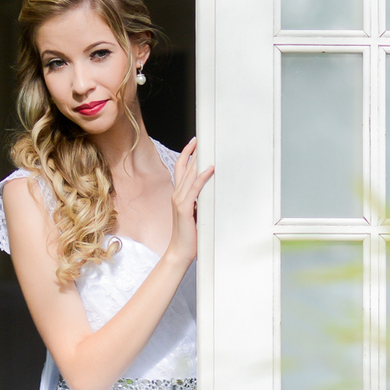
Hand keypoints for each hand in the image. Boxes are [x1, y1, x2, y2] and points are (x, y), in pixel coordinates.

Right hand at [167, 138, 213, 266]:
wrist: (179, 252)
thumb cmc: (188, 235)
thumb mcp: (195, 214)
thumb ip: (200, 202)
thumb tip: (212, 192)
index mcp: (179, 195)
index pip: (181, 169)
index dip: (187, 154)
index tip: (194, 143)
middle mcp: (177, 194)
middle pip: (184, 167)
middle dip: (193, 151)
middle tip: (202, 138)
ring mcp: (179, 200)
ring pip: (189, 174)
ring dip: (198, 160)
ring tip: (206, 147)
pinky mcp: (183, 208)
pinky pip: (194, 189)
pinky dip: (202, 178)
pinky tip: (209, 169)